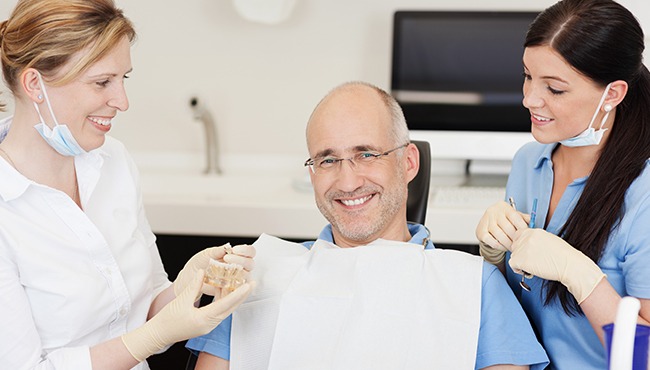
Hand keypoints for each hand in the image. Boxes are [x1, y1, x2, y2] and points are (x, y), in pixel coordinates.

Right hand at [122, 270, 253, 361]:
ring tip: (241, 284)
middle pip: (230, 307)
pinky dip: (224, 300)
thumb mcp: (182, 299)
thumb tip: (203, 272)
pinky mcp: (206, 323)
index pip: (225, 304)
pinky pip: (219, 311)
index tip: (248, 285)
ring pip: (225, 309)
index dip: (238, 294)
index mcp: (204, 319)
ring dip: (233, 296)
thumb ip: (195, 285)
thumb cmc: (168, 320)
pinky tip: (225, 290)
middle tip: (252, 283)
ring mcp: (208, 325)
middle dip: (242, 295)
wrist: (159, 334)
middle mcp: (209, 324)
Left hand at [173, 244, 255, 295]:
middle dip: (242, 260)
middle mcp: (238, 268)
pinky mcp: (229, 291)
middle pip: (250, 264)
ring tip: (224, 271)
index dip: (246, 250)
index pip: (249, 252)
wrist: (187, 278)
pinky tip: (224, 283)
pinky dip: (232, 287)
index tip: (235, 250)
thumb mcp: (206, 254)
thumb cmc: (197, 265)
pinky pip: (237, 291)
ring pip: (246, 277)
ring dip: (238, 273)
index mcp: (234, 256)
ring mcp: (235, 280)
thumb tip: (228, 246)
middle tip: (227, 259)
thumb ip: (218, 250)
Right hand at [476, 201, 528, 263]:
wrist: (486, 222)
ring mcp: (486, 222)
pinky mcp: (481, 231)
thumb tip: (533, 222)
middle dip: (516, 238)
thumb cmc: (503, 219)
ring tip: (513, 247)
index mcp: (503, 207)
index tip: (527, 234)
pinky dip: (500, 246)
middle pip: (508, 228)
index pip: (515, 217)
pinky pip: (492, 241)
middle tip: (520, 244)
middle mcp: (493, 212)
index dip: (522, 227)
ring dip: (508, 244)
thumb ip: (523, 218)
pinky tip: (504, 247)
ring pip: (500, 236)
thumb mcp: (513, 215)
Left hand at [509, 228, 604, 303]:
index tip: (528, 253)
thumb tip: (526, 245)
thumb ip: (536, 240)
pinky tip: (530, 272)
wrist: (570, 266)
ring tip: (534, 267)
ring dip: (520, 263)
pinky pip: (512, 264)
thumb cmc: (563, 256)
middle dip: (520, 254)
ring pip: (513, 255)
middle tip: (532, 262)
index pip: (517, 235)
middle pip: (514, 245)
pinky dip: (518, 270)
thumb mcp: (549, 240)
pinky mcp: (521, 259)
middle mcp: (527, 237)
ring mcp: (523, 248)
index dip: (521, 245)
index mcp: (534, 231)